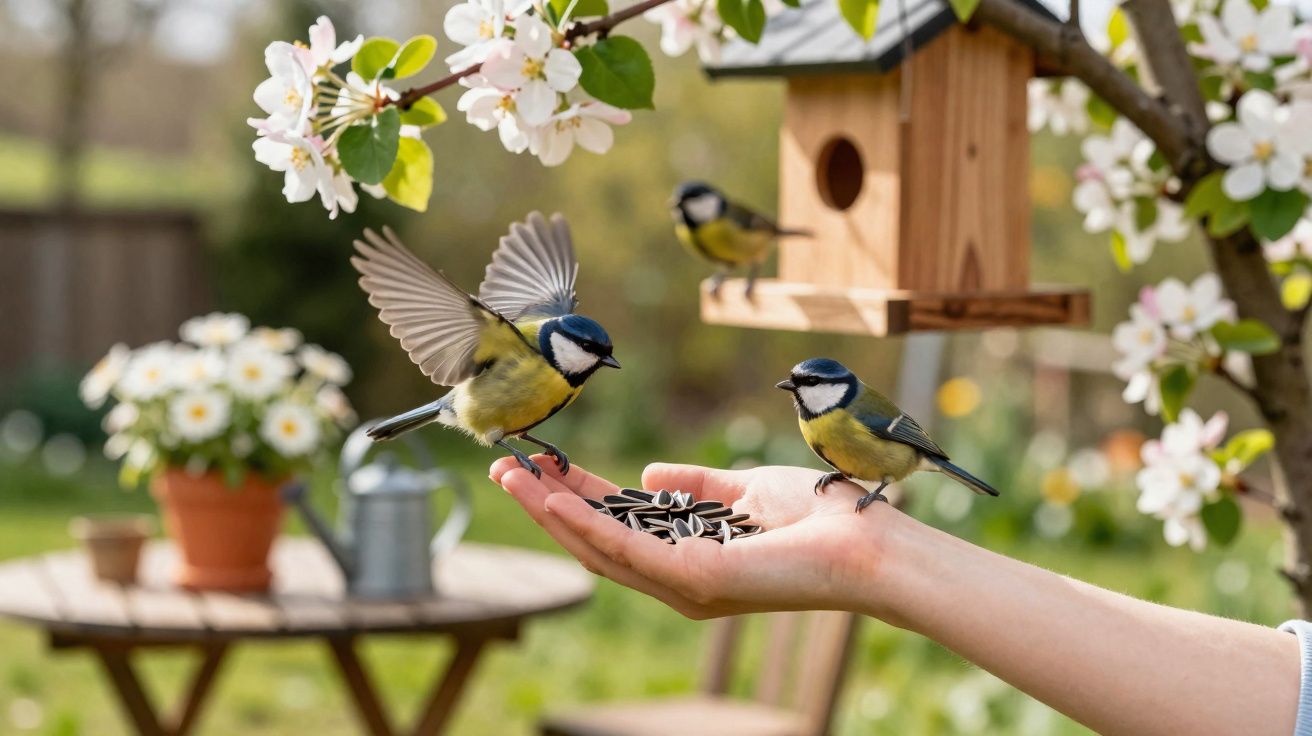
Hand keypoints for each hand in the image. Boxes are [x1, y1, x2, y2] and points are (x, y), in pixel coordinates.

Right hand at [490, 458, 904, 619]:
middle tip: (505, 472)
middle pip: (595, 542)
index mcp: (687, 556)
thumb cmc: (817, 515)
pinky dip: (588, 526)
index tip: (538, 466)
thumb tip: (647, 476)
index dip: (572, 496)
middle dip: (547, 507)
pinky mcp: (696, 580)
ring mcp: (684, 585)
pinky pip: (628, 551)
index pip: (616, 526)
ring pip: (599, 549)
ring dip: (553, 514)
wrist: (865, 538)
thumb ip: (695, 485)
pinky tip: (557, 500)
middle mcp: (678, 579)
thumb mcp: (742, 490)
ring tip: (516, 480)